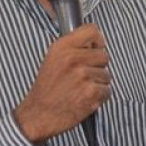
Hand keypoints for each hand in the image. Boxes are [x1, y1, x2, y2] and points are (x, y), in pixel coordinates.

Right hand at [13, 24, 110, 144]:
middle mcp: (73, 59)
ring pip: (107, 74)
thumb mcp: (53, 58)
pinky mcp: (91, 93)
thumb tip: (96, 43)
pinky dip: (99, 96)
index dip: (97, 40)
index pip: (92, 31)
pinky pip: (107, 90)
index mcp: (62, 47)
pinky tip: (85, 97)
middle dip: (98, 65)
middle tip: (84, 75)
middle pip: (104, 54)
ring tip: (81, 88)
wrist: (39, 114)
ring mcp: (83, 76)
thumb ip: (73, 47)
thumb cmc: (46, 88)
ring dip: (98, 83)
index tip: (95, 48)